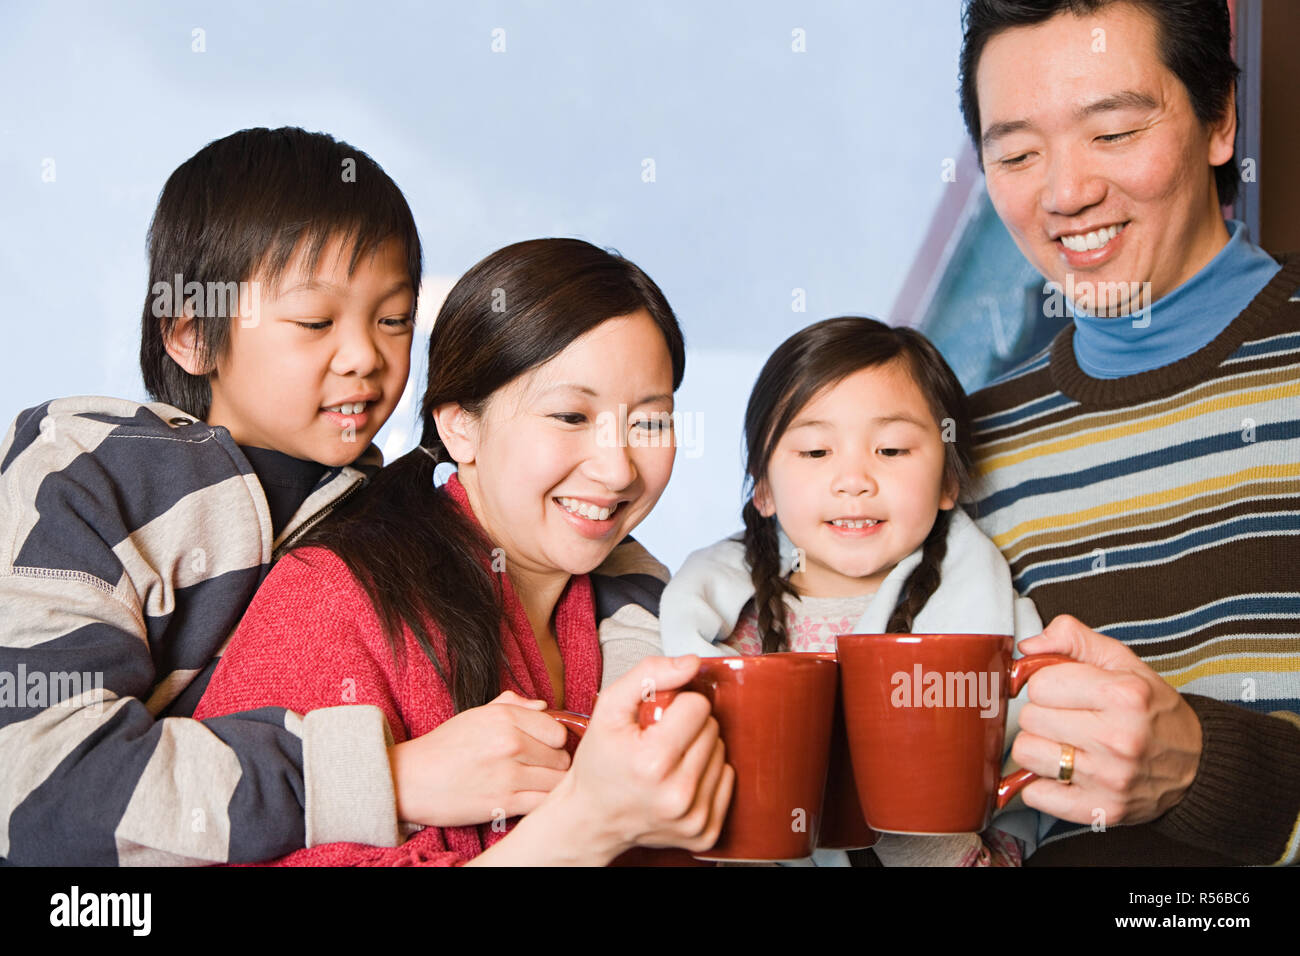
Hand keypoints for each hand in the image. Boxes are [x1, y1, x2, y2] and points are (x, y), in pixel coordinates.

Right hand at [388, 690, 570, 827]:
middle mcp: (511, 742)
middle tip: (536, 770)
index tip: (544, 749)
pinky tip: (528, 799)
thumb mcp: (476, 714)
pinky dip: (542, 803)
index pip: (557, 731)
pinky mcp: (504, 802)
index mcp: (506, 717)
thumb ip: (513, 705)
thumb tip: (545, 706)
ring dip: (549, 786)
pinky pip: (543, 802)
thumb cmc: (444, 747)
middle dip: (553, 765)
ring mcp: (509, 773)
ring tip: (533, 785)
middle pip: (561, 758)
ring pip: (557, 782)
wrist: (411, 779)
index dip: (554, 743)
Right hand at [470, 655, 733, 865]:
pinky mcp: (704, 833)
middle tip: (660, 739)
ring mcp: (693, 818)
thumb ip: (647, 674)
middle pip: (712, 730)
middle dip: (689, 727)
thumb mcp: (608, 709)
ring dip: (699, 750)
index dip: (677, 705)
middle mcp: (677, 795)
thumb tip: (691, 663)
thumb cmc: (599, 764)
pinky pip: (726, 781)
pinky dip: (707, 775)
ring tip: (669, 759)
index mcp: (652, 762)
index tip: (657, 720)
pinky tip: (680, 779)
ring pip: (722, 754)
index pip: (698, 707)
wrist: (591, 819)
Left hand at [1011, 615, 1202, 826]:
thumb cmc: (1153, 711)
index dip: (1046, 684)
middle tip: (1068, 717)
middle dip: (1042, 713)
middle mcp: (1117, 739)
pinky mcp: (1101, 809)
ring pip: (1026, 753)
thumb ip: (1072, 638)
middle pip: (1029, 718)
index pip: (1039, 685)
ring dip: (1039, 747)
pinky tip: (1065, 772)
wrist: (1197, 765)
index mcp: (1123, 696)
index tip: (1063, 690)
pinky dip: (1041, 783)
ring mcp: (1109, 778)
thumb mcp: (1122, 661)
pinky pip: (1035, 795)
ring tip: (1066, 744)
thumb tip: (1028, 646)